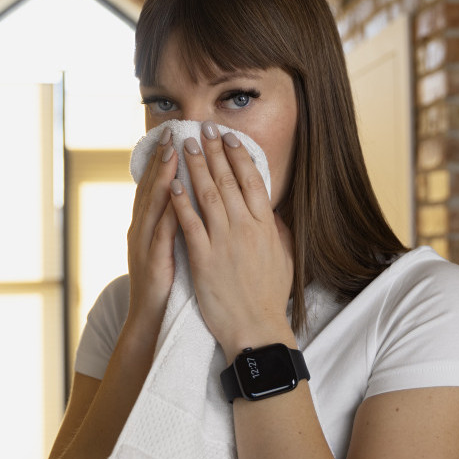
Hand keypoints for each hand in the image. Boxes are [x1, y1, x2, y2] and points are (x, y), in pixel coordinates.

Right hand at [124, 126, 179, 334]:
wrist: (149, 320)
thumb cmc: (165, 284)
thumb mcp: (170, 247)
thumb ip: (175, 222)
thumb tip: (188, 198)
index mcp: (148, 226)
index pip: (156, 186)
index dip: (163, 160)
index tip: (174, 135)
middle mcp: (141, 230)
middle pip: (151, 188)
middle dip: (161, 159)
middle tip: (171, 133)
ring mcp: (144, 246)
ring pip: (153, 206)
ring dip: (162, 179)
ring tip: (173, 155)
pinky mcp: (153, 264)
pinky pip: (161, 236)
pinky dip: (168, 215)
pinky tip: (177, 200)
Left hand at [169, 122, 293, 356]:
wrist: (256, 329)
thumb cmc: (269, 296)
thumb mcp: (285, 257)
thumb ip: (278, 230)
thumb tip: (272, 210)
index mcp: (265, 226)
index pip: (252, 181)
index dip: (239, 156)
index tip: (228, 138)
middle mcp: (245, 228)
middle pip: (228, 180)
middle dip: (213, 151)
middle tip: (202, 129)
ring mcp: (224, 242)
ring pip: (207, 195)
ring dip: (195, 168)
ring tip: (185, 146)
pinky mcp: (204, 258)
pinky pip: (190, 224)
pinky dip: (180, 203)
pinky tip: (172, 184)